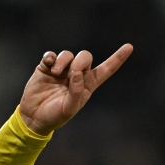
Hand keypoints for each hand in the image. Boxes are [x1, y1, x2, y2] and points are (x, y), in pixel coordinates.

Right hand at [19, 43, 133, 134]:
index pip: (106, 69)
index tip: (129, 47)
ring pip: (68, 55)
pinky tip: (48, 64)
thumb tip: (77, 72)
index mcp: (88, 85)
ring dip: (63, 61)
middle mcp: (77, 75)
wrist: (34, 117)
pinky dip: (50, 57)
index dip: (117, 58)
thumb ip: (76, 91)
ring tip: (55, 72)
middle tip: (71, 72)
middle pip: (86, 57)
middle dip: (80, 61)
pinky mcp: (46, 67)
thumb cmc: (55, 116)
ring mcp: (61, 70)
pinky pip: (51, 55)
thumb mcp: (69, 108)